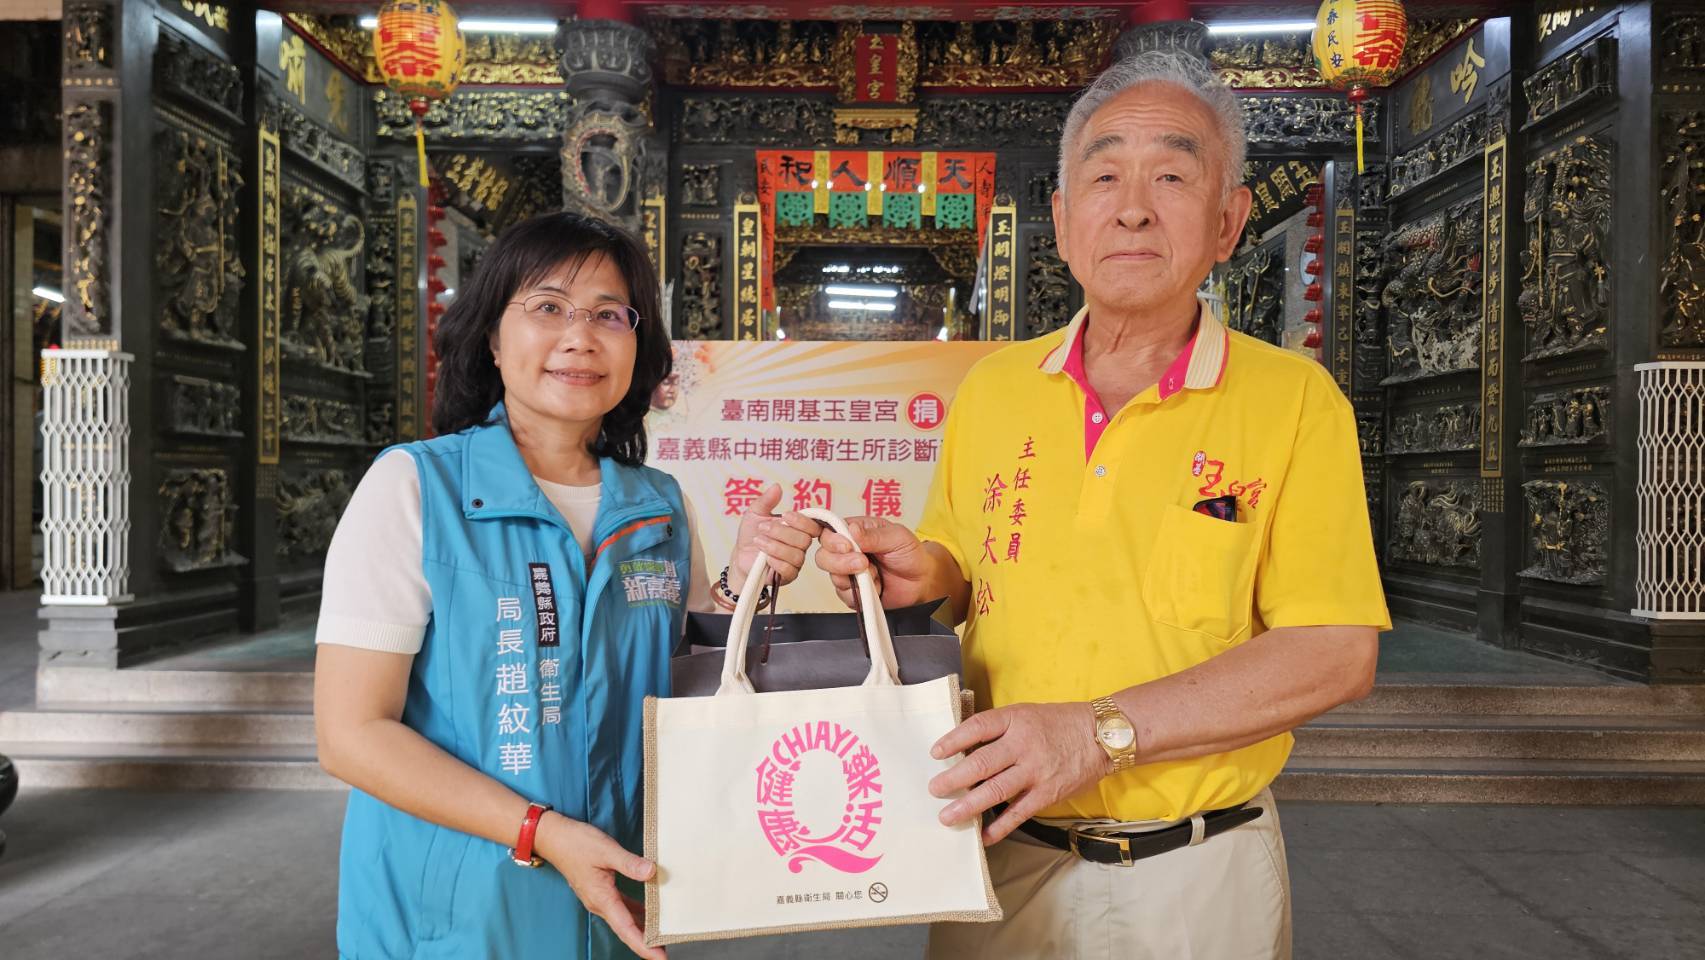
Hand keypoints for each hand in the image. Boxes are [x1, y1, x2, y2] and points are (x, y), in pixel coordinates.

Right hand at [534, 814, 665, 958]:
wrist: (554, 838)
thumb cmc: (576, 843)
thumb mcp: (606, 850)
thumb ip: (630, 863)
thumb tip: (652, 872)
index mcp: (602, 899)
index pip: (627, 929)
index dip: (645, 946)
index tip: (660, 958)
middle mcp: (600, 904)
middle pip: (627, 930)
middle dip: (647, 943)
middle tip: (667, 950)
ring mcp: (600, 898)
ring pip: (625, 920)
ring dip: (642, 929)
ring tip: (663, 934)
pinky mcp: (601, 891)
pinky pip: (622, 908)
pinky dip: (636, 913)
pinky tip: (649, 911)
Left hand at [729, 483, 819, 587]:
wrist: (740, 556)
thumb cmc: (751, 535)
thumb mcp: (755, 514)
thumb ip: (766, 501)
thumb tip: (776, 487)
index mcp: (797, 529)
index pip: (813, 525)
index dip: (802, 521)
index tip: (785, 516)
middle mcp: (800, 545)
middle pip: (804, 539)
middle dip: (781, 532)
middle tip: (762, 528)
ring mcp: (795, 561)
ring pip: (796, 554)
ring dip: (775, 546)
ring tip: (759, 541)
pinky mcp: (787, 575)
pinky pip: (789, 569)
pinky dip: (776, 561)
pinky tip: (765, 557)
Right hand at [812, 516, 933, 609]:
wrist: (922, 581)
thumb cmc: (910, 554)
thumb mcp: (897, 537)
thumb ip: (873, 534)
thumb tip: (852, 530)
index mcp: (855, 532)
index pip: (829, 533)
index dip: (832, 540)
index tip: (847, 546)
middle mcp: (847, 552)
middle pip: (823, 556)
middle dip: (840, 562)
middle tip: (863, 563)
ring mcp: (848, 573)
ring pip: (832, 577)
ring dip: (853, 577)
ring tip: (875, 575)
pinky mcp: (853, 592)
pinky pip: (844, 595)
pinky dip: (860, 593)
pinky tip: (875, 587)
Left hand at [927, 702, 1111, 844]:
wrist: (1101, 736)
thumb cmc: (1058, 723)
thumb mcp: (1026, 714)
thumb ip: (999, 729)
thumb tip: (965, 749)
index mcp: (1015, 720)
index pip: (977, 727)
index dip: (953, 740)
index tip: (935, 753)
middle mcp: (1023, 745)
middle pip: (981, 763)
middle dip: (954, 778)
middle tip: (934, 789)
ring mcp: (1035, 771)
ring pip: (996, 790)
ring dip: (969, 805)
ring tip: (947, 816)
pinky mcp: (1047, 793)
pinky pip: (1019, 812)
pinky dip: (1000, 826)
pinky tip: (983, 835)